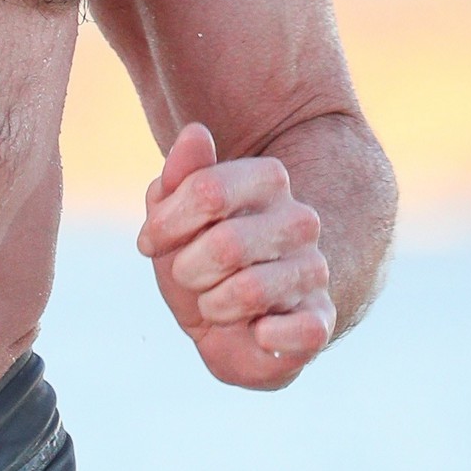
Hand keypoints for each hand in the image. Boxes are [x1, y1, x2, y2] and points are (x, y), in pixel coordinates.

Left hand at [137, 122, 334, 389]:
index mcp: (267, 181)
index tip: (150, 242)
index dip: (166, 225)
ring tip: (217, 304)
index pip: (208, 190)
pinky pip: (301, 332)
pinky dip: (264, 338)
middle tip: (191, 276)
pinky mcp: (320, 320)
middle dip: (189, 270)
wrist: (226, 327)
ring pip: (250, 290)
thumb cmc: (198, 262)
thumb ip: (179, 176)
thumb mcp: (172, 218)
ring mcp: (314, 270)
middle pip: (226, 244)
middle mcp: (300, 220)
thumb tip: (195, 132)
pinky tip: (257, 333)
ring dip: (215, 306)